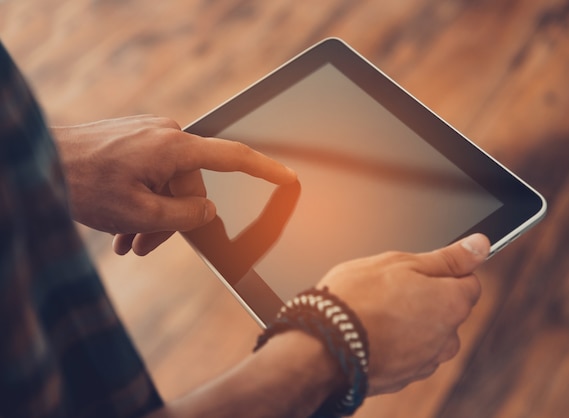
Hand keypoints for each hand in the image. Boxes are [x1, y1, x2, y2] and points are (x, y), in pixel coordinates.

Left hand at [53, 115, 296, 255]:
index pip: (235, 158)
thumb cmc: (84, 184)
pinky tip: (120, 226)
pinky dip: (142, 200)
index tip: (289, 178)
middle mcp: (168, 134)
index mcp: (176, 148)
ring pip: (169, 184)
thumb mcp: (140, 213)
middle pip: (191, 186)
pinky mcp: (136, 139)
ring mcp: (151, 134)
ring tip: (125, 243)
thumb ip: (186, 216)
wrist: (38, 161)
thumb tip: (208, 210)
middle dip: (171, 221)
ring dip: (152, 215)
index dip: (267, 170)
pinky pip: (153, 173)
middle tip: (140, 249)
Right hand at [317, 233, 488, 394]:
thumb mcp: (402, 263)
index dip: (445, 272)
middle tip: (391, 289)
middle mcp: (447, 338)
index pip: (469, 283)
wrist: (323, 345)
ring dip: (411, 325)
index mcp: (452, 304)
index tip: (422, 270)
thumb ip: (447, 257)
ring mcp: (425, 363)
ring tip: (377, 313)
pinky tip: (370, 333)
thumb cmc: (358, 299)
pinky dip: (395, 345)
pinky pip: (407, 355)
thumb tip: (480, 245)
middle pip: (448, 312)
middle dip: (427, 300)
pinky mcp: (403, 379)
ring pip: (427, 336)